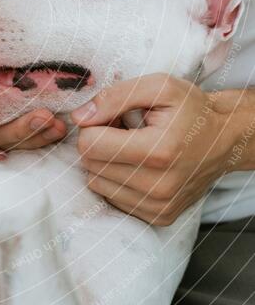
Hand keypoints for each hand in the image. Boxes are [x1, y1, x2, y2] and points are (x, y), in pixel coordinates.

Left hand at [72, 74, 234, 225]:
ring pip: (97, 183)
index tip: (113, 118)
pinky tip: (137, 166)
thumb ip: (115, 97)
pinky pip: (112, 198)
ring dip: (105, 162)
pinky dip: (116, 180)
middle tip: (122, 131)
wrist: (224, 139)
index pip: (89, 145)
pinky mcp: (158, 217)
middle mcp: (158, 185)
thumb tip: (79, 117)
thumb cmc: (191, 110)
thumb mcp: (159, 87)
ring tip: (130, 147)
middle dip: (98, 143)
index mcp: (157, 151)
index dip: (93, 126)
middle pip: (91, 165)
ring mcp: (158, 205)